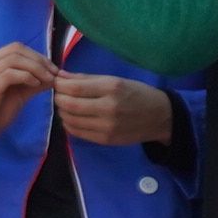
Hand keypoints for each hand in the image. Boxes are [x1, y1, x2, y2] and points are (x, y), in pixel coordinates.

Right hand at [0, 42, 54, 159]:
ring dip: (35, 68)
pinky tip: (35, 85)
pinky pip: (9, 74)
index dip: (36, 55)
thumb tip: (53, 76)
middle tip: (53, 73)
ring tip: (47, 80)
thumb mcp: (17, 95)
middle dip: (39, 59)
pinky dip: (27, 77)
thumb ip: (32, 83)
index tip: (52, 68)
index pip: (15, 47)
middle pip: (15, 49)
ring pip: (13, 59)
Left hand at [51, 72, 174, 147]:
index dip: (60, 85)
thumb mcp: (115, 80)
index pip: (74, 88)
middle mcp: (108, 108)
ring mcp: (107, 127)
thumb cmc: (137, 93)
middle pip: (69, 105)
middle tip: (60, 94)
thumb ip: (86, 79)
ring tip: (67, 105)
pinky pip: (77, 132)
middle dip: (59, 98)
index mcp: (112, 88)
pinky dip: (69, 123)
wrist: (160, 117)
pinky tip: (74, 117)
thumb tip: (61, 77)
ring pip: (70, 120)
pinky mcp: (105, 140)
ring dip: (62, 111)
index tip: (57, 82)